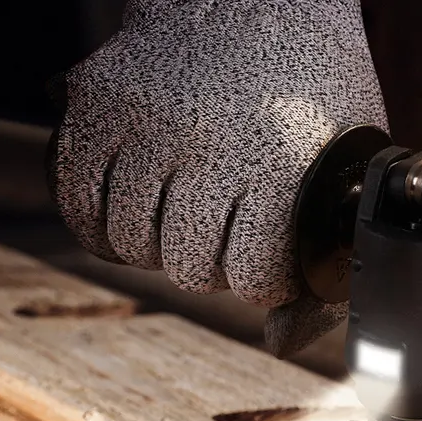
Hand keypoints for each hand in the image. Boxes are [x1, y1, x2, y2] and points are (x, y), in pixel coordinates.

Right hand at [51, 0, 386, 354]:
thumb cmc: (310, 80)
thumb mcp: (346, 156)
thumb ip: (323, 249)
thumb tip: (280, 339)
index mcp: (280, 159)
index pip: (252, 278)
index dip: (262, 283)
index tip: (266, 264)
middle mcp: (209, 143)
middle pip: (188, 268)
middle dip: (209, 268)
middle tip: (222, 239)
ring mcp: (147, 122)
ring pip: (129, 241)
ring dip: (155, 246)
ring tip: (178, 221)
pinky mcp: (98, 103)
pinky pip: (76, 199)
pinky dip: (97, 221)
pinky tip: (127, 213)